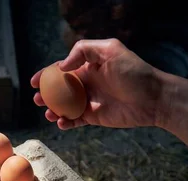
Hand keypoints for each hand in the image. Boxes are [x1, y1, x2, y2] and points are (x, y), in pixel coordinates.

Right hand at [31, 39, 168, 129]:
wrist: (154, 98)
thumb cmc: (135, 72)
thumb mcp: (110, 51)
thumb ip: (83, 51)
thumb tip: (62, 66)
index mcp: (88, 66)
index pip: (62, 70)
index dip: (46, 75)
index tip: (34, 82)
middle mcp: (87, 83)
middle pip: (60, 89)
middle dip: (46, 95)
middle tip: (38, 101)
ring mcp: (91, 100)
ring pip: (65, 106)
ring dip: (54, 110)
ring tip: (49, 114)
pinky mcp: (96, 116)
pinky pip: (76, 120)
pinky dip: (66, 123)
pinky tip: (61, 122)